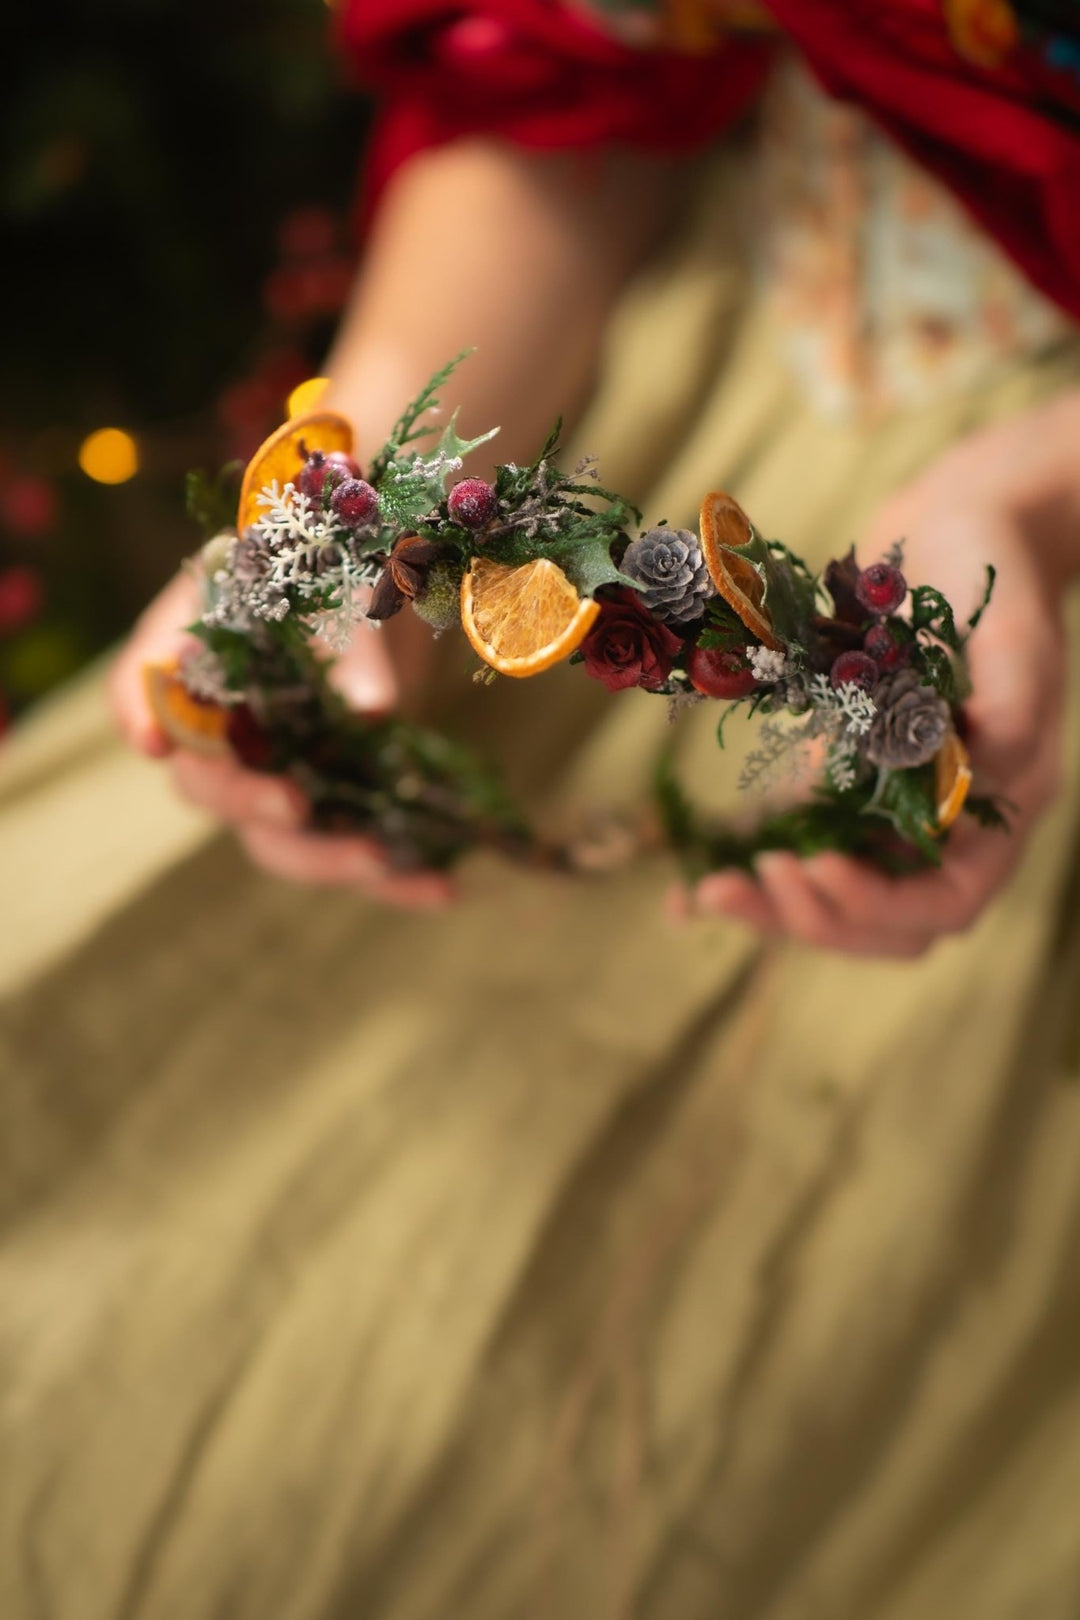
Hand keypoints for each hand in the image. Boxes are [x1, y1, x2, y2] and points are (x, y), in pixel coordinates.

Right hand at [108, 570, 453, 907]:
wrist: (388, 603)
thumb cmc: (343, 580)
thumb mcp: (348, 589)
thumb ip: (351, 643)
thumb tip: (372, 710)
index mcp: (200, 657)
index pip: (143, 688)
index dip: (137, 714)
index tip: (153, 741)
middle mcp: (225, 733)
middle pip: (209, 787)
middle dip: (251, 802)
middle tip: (298, 805)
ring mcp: (275, 780)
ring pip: (277, 841)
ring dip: (328, 860)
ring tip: (384, 861)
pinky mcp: (332, 811)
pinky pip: (350, 855)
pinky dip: (396, 880)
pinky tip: (442, 888)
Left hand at [689, 471, 1067, 956]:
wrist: (952, 531)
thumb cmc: (991, 574)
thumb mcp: (1011, 631)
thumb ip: (1011, 700)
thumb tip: (994, 757)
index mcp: (998, 806)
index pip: (947, 900)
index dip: (882, 903)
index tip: (817, 865)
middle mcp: (946, 824)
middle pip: (885, 922)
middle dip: (812, 917)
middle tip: (740, 886)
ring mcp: (888, 809)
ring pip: (834, 895)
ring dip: (773, 906)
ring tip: (707, 892)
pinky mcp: (840, 787)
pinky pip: (797, 846)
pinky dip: (746, 871)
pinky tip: (686, 893)